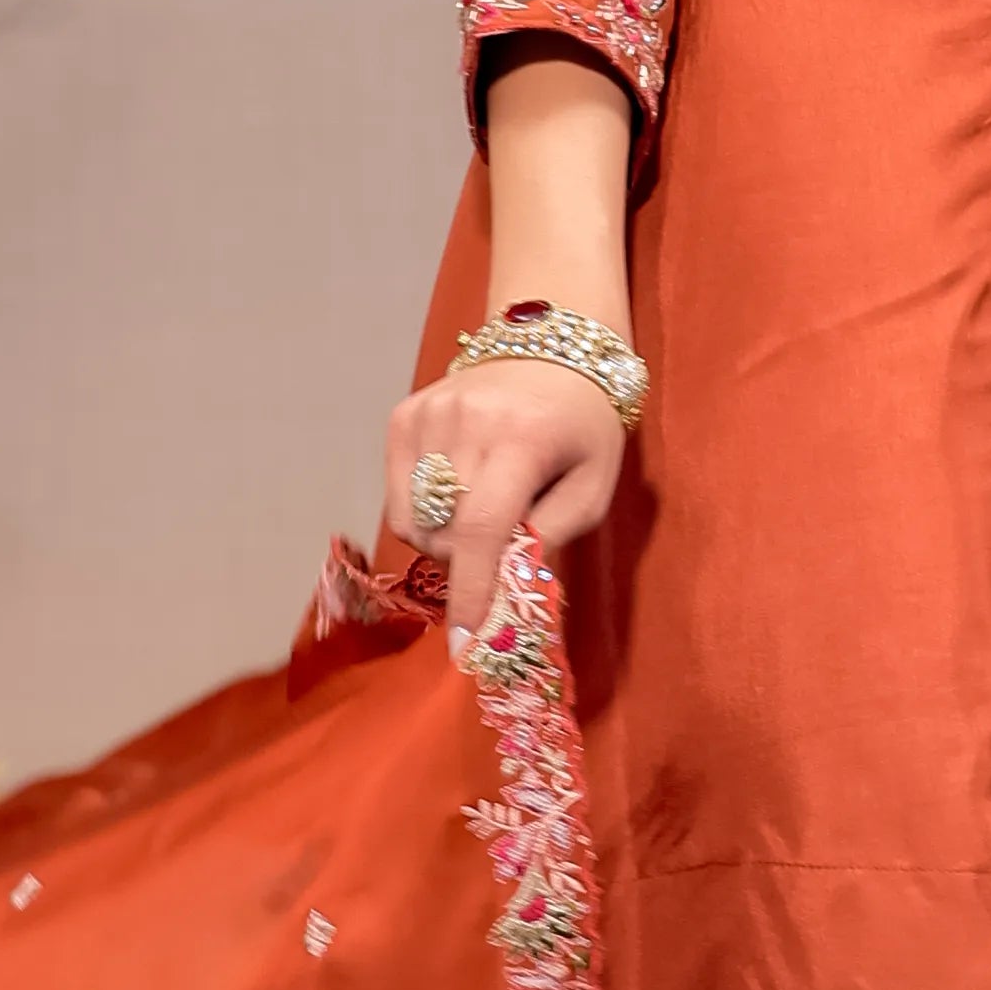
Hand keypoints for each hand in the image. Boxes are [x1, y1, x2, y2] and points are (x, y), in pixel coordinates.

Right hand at [385, 356, 626, 644]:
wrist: (554, 344)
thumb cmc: (584, 426)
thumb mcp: (592, 488)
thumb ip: (546, 540)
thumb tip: (501, 594)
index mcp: (523, 438)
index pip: (482, 529)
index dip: (472, 593)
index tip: (466, 645)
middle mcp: (467, 420)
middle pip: (445, 534)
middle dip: (470, 562)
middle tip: (501, 550)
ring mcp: (428, 414)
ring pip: (413, 521)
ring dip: (444, 540)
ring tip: (481, 515)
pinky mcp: (404, 414)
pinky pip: (398, 495)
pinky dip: (425, 513)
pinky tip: (458, 491)